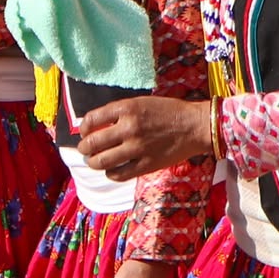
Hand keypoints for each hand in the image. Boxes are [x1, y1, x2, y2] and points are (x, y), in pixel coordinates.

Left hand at [79, 97, 215, 180]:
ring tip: (94, 161)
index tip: (84, 133)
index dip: (82, 129)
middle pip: (92, 143)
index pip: (90, 120)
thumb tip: (92, 126)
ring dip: (93, 162)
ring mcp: (138, 148)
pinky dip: (110, 173)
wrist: (195, 126)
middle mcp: (129, 128)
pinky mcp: (147, 165)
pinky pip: (119, 174)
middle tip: (85, 150)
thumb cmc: (168, 112)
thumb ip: (117, 113)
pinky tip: (112, 170)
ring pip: (101, 161)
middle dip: (84, 148)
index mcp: (126, 109)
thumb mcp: (139, 103)